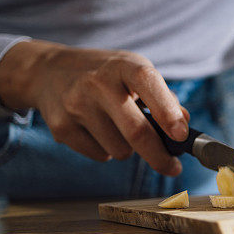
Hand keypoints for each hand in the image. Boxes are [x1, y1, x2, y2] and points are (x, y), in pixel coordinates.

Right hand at [0, 40, 189, 175]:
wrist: (48, 72)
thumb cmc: (105, 75)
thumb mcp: (134, 72)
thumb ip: (163, 96)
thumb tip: (185, 124)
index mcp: (123, 65)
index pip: (148, 84)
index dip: (167, 112)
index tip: (181, 135)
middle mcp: (98, 83)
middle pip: (135, 131)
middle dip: (159, 156)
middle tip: (173, 168)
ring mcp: (76, 106)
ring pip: (120, 150)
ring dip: (128, 149)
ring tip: (118, 128)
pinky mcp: (61, 127)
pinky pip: (100, 155)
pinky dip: (106, 150)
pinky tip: (96, 130)